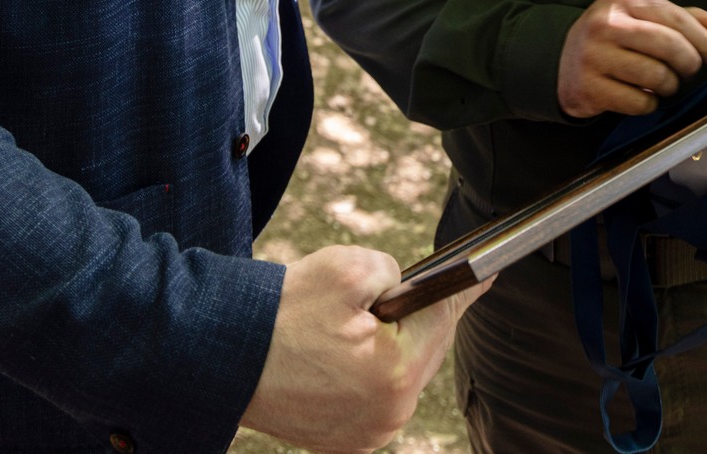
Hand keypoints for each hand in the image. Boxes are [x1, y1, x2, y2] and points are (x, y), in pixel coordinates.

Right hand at [241, 245, 488, 452]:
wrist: (221, 358)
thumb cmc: (280, 314)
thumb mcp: (347, 268)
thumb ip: (394, 272)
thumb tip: (406, 288)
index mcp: (396, 374)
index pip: (442, 318)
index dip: (463, 289)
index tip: (485, 274)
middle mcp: (388, 415)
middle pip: (423, 351)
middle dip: (415, 318)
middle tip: (408, 290)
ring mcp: (365, 434)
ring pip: (399, 376)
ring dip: (391, 347)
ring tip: (367, 320)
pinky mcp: (342, 441)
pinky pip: (373, 398)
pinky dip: (368, 373)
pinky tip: (349, 351)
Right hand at [557, 0, 706, 117]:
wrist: (561, 63)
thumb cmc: (614, 39)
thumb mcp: (643, 19)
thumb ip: (685, 20)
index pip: (673, 16)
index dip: (703, 39)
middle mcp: (604, 23)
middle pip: (667, 45)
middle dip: (689, 63)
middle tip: (689, 72)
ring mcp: (593, 56)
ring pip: (656, 76)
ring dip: (670, 86)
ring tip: (664, 84)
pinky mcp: (589, 87)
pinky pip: (639, 102)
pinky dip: (649, 104)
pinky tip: (642, 96)